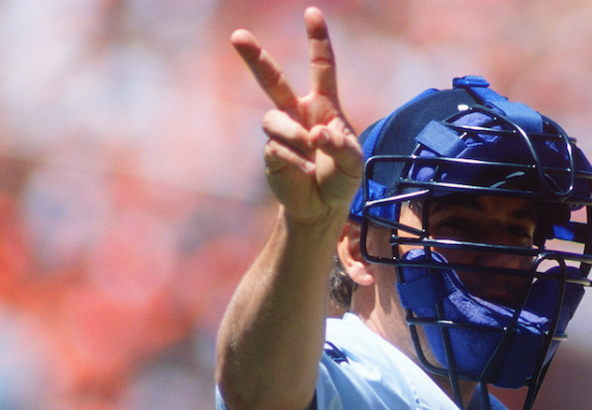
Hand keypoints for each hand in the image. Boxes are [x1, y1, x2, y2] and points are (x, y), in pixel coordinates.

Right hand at [231, 7, 361, 222]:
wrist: (323, 208)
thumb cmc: (341, 178)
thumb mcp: (354, 162)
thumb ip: (341, 145)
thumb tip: (317, 133)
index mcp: (323, 106)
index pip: (322, 68)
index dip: (317, 40)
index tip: (311, 13)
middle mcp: (298, 113)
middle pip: (272, 80)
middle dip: (255, 57)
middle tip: (237, 36)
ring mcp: (282, 133)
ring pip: (273, 119)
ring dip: (293, 133)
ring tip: (309, 148)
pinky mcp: (271, 153)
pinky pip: (276, 147)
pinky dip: (296, 160)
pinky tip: (306, 171)